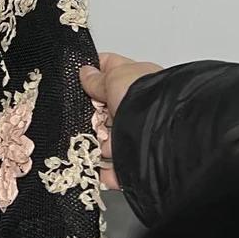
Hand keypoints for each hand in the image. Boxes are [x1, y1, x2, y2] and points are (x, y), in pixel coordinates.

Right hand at [80, 52, 162, 189]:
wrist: (161, 132)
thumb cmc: (143, 96)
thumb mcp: (113, 79)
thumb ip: (97, 79)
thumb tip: (85, 72)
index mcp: (135, 78)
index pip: (110, 67)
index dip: (92, 71)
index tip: (77, 78)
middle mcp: (138, 103)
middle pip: (105, 107)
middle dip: (92, 114)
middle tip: (88, 115)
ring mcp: (138, 130)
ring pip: (108, 137)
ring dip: (98, 142)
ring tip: (95, 143)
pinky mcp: (137, 157)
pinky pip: (117, 166)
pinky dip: (106, 170)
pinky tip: (96, 166)